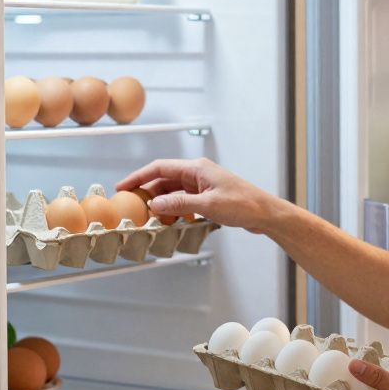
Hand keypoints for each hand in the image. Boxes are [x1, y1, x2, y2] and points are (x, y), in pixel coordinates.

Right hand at [114, 158, 281, 233]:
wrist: (265, 213)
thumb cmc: (243, 204)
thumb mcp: (208, 205)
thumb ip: (179, 204)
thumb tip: (154, 204)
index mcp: (196, 169)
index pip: (160, 168)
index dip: (139, 176)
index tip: (123, 187)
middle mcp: (197, 174)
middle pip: (164, 181)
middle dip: (148, 193)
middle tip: (133, 208)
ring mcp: (202, 186)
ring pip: (173, 193)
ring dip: (162, 204)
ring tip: (150, 218)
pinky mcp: (207, 197)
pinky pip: (184, 201)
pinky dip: (174, 210)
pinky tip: (170, 221)